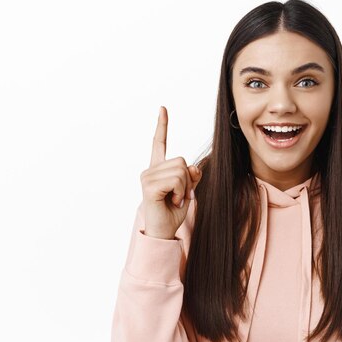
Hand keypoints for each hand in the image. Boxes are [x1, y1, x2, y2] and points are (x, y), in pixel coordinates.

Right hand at [140, 106, 201, 239]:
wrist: (163, 232)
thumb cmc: (172, 213)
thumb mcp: (187, 192)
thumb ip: (191, 177)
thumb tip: (194, 166)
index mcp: (158, 169)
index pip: (159, 143)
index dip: (162, 126)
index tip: (163, 109)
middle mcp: (150, 170)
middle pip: (181, 160)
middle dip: (188, 180)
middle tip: (180, 196)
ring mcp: (148, 177)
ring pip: (180, 170)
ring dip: (185, 188)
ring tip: (175, 199)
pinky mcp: (149, 186)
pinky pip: (176, 180)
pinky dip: (181, 192)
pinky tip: (172, 201)